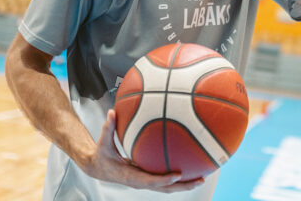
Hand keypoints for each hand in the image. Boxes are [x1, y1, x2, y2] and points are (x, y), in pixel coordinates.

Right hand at [82, 109, 204, 192]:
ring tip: (202, 176)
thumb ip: (108, 127)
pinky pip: (164, 178)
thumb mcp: (103, 142)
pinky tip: (190, 166)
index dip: (164, 180)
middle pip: (164, 188)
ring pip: (167, 186)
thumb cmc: (101, 154)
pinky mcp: (147, 176)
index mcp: (130, 176)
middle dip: (182, 186)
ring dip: (184, 184)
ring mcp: (145, 180)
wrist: (97, 168)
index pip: (149, 181)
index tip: (178, 175)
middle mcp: (140, 180)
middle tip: (199, 179)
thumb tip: (111, 111)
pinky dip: (178, 176)